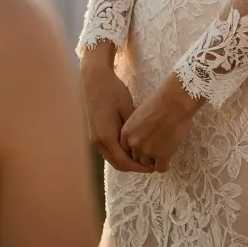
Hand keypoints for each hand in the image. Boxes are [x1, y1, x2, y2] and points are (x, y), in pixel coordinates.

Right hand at [80, 44, 152, 173]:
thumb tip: (145, 142)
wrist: (95, 79)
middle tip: (150, 164)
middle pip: (117, 164)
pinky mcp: (95, 133)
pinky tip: (132, 146)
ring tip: (143, 156)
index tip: (152, 167)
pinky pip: (109, 150)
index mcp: (106, 136)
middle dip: (134, 167)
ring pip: (112, 158)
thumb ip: (134, 128)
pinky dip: (120, 153)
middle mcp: (98, 141)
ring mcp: (95, 138)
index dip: (138, 167)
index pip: (123, 162)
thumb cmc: (112, 91)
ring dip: (126, 160)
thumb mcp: (127, 108)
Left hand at [120, 74, 202, 173]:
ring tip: (162, 153)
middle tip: (153, 148)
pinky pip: (161, 168)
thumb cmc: (159, 100)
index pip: (125, 148)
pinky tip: (168, 158)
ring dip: (153, 160)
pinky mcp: (162, 156)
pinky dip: (164, 164)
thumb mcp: (140, 113)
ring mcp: (147, 152)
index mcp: (127, 132)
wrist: (174, 102)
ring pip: (147, 164)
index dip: (134, 147)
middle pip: (135, 157)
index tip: (142, 145)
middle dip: (143, 154)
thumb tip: (142, 132)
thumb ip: (137, 127)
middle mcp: (134, 144)